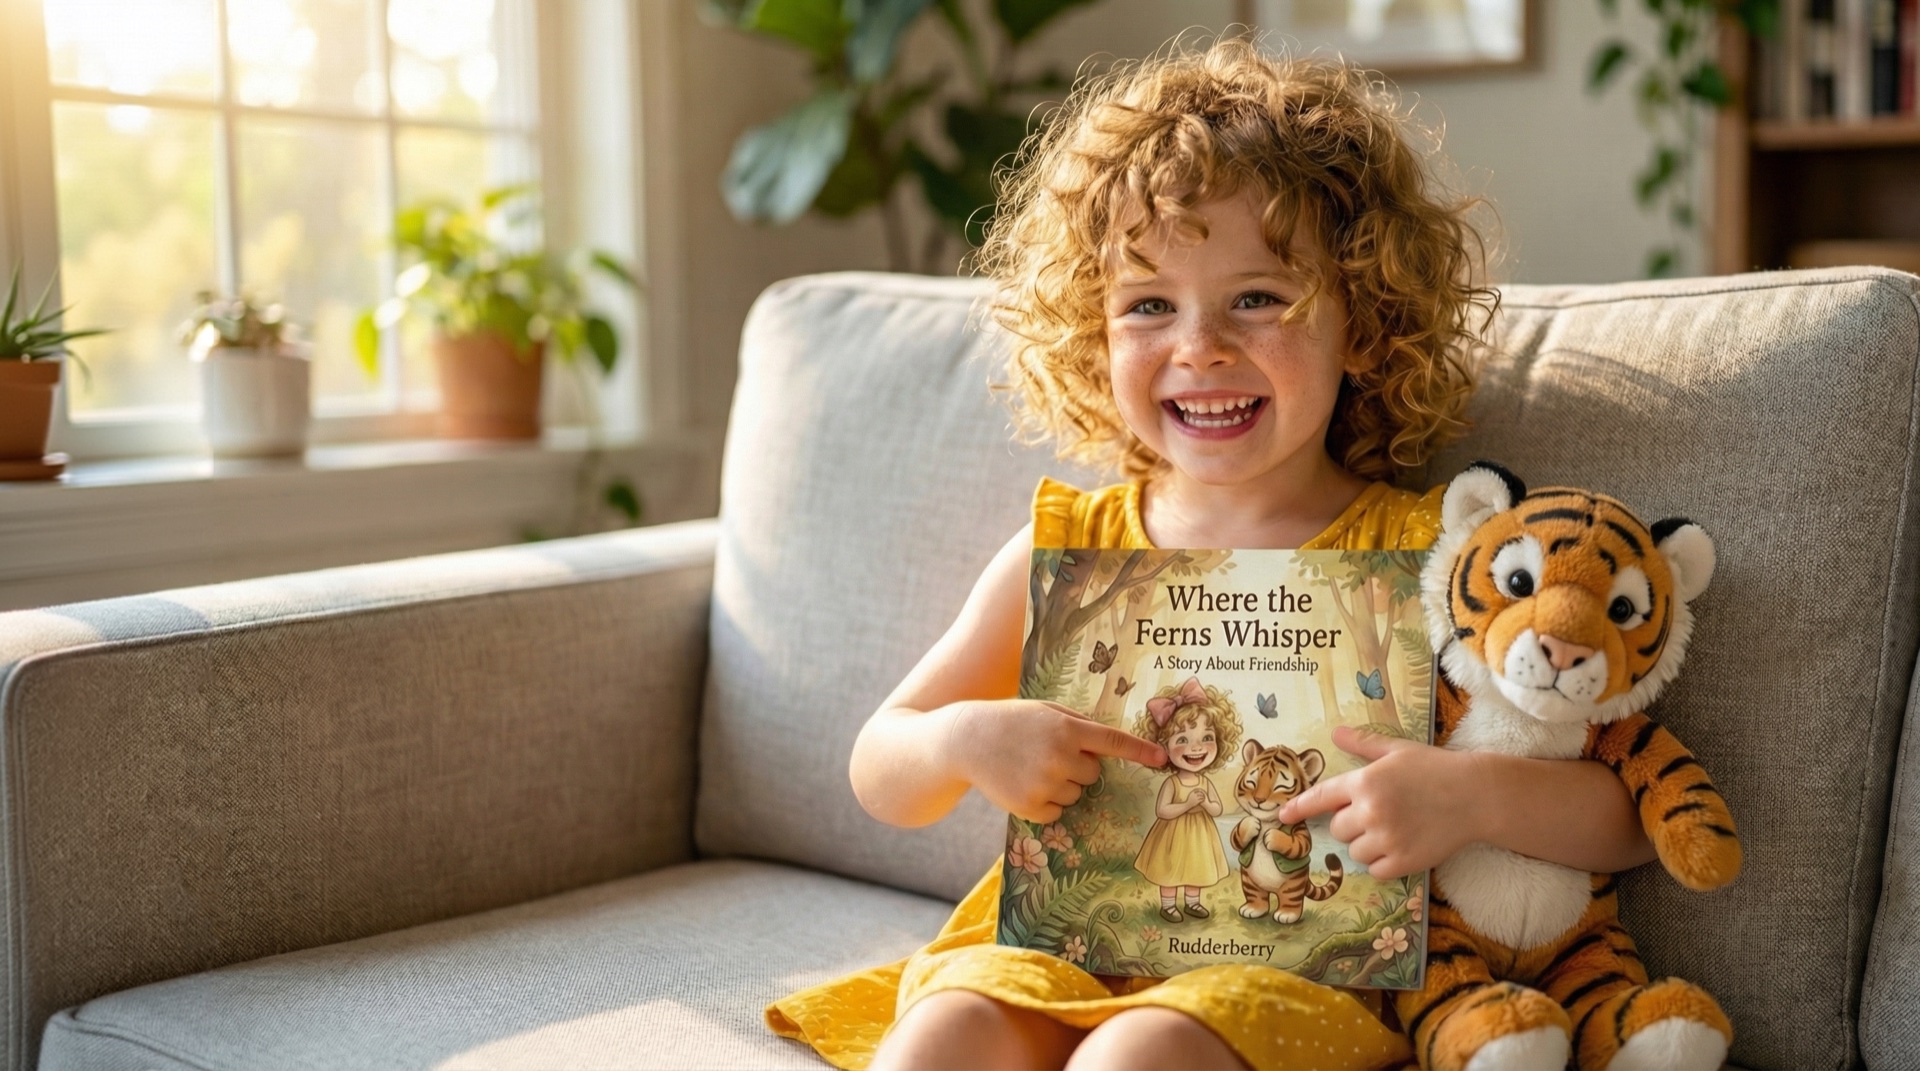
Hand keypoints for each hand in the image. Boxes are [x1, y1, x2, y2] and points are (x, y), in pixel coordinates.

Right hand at [947, 700, 1166, 823]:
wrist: (967, 739)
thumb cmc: (1012, 721)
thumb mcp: (1045, 711)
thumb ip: (1077, 724)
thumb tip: (1107, 747)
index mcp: (1066, 728)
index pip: (1112, 742)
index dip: (1139, 751)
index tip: (1161, 759)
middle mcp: (1059, 756)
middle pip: (1094, 775)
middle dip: (1080, 767)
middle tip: (1051, 755)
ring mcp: (1044, 783)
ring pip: (1076, 794)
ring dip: (1062, 785)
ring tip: (1032, 767)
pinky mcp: (1030, 806)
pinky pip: (1058, 811)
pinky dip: (1046, 802)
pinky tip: (1024, 783)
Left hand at [1277, 725, 1482, 879]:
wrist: (1476, 796)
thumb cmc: (1436, 769)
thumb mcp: (1398, 751)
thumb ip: (1364, 745)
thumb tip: (1336, 732)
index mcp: (1365, 781)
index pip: (1319, 798)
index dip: (1298, 808)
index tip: (1282, 817)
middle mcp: (1371, 811)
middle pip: (1336, 829)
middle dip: (1350, 822)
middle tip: (1379, 812)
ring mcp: (1387, 838)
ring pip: (1354, 851)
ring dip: (1366, 843)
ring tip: (1395, 827)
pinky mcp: (1404, 862)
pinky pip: (1374, 870)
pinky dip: (1382, 862)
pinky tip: (1401, 845)